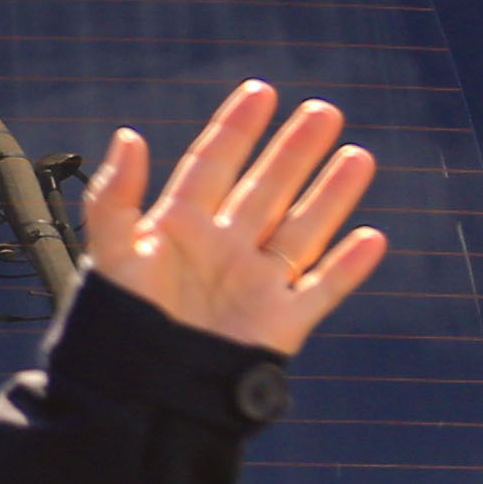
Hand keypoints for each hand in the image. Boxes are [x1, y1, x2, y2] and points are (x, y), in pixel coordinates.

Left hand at [82, 83, 387, 357]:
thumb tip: (128, 135)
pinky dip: (348, 266)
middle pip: (267, 188)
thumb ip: (115, 197)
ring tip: (358, 156)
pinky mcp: (279, 324)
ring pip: (302, 229)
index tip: (262, 91)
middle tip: (324, 110)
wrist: (142, 392)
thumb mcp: (110, 255)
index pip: (213, 165)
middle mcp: (223, 249)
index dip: (237, 129)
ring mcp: (254, 285)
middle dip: (295, 151)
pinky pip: (322, 289)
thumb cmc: (120, 325)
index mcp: (180, 228)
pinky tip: (372, 238)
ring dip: (331, 194)